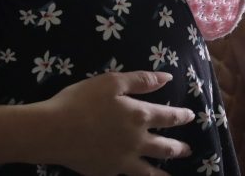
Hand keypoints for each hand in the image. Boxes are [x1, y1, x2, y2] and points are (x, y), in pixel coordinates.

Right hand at [43, 71, 194, 175]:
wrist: (54, 131)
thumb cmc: (81, 101)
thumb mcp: (111, 81)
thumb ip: (141, 80)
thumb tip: (166, 78)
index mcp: (139, 116)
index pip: (168, 117)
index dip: (181, 116)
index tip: (190, 116)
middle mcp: (137, 141)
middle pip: (164, 147)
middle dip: (178, 148)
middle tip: (187, 149)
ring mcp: (123, 161)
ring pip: (150, 170)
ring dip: (163, 172)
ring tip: (170, 174)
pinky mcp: (107, 172)